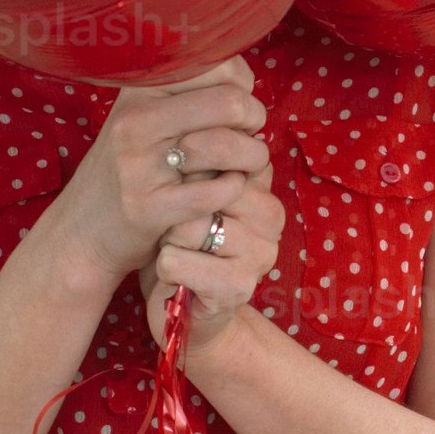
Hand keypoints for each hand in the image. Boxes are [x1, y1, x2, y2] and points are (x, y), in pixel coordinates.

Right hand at [38, 63, 269, 308]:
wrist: (81, 231)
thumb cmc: (128, 170)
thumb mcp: (144, 118)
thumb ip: (186, 94)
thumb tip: (243, 82)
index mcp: (138, 90)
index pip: (219, 65)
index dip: (242, 87)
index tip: (234, 109)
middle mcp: (135, 121)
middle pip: (231, 102)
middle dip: (254, 119)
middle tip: (247, 136)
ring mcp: (139, 165)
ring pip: (229, 145)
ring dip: (252, 157)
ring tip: (244, 164)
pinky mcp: (149, 207)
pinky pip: (218, 191)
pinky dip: (235, 189)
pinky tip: (227, 190)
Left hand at [140, 156, 285, 347]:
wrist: (183, 306)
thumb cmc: (180, 240)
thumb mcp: (191, 192)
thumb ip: (199, 160)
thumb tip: (186, 127)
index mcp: (261, 185)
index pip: (228, 151)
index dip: (190, 153)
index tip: (173, 166)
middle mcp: (270, 216)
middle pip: (208, 185)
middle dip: (176, 199)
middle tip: (172, 218)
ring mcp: (259, 254)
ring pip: (191, 226)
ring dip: (168, 237)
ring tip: (173, 246)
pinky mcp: (237, 288)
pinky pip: (179, 262)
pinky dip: (164, 267)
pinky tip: (171, 273)